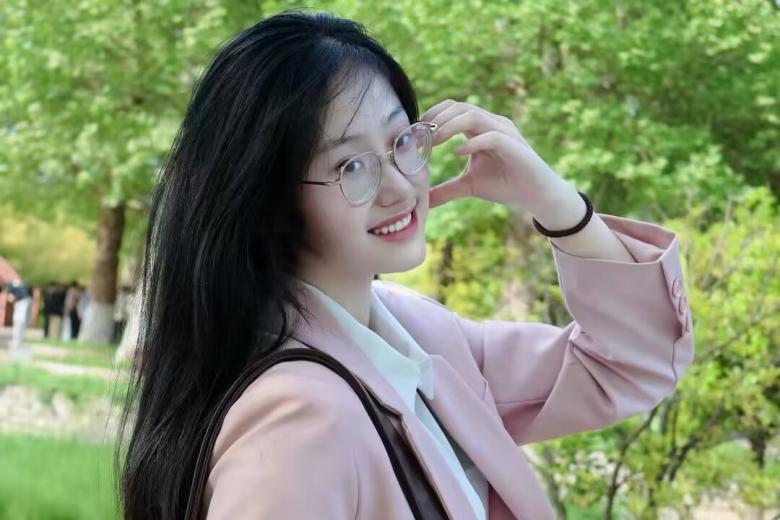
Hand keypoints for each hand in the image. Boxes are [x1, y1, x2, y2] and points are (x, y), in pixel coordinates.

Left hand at [422, 99, 566, 211]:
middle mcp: (492, 124)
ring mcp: (504, 132)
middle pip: (459, 107)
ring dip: (450, 126)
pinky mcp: (514, 145)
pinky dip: (473, 142)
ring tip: (434, 141)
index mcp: (479, 128)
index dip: (431, 116)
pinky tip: (457, 153)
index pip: (452, 109)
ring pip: (473, 115)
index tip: (414, 134)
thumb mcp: (468, 186)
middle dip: (437, 119)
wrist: (535, 196)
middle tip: (420, 137)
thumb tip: (422, 200)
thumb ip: (446, 189)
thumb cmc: (505, 185)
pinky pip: (491, 136)